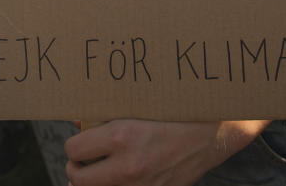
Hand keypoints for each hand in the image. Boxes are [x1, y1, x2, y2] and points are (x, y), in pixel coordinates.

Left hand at [63, 119, 268, 185]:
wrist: (212, 133)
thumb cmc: (174, 112)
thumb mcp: (136, 106)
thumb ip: (104, 114)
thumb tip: (76, 121)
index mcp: (121, 137)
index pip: (73, 150)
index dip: (74, 146)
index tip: (81, 142)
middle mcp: (128, 166)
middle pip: (77, 178)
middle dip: (76, 168)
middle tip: (82, 160)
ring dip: (94, 182)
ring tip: (98, 170)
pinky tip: (121, 177)